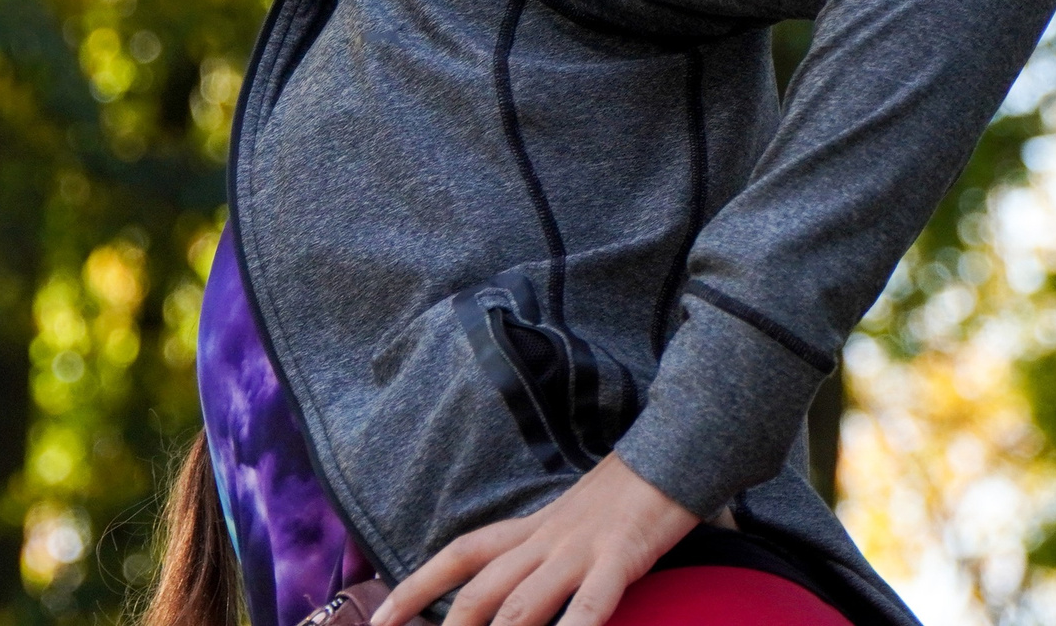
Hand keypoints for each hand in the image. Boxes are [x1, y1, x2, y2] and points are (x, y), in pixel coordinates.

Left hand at [370, 454, 695, 625]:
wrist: (676, 446)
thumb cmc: (631, 493)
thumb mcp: (576, 521)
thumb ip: (549, 552)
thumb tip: (531, 580)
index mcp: (531, 529)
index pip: (459, 555)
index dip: (415, 587)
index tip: (379, 619)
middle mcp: (545, 540)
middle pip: (480, 590)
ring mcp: (580, 549)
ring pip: (523, 605)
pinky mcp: (620, 557)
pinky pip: (591, 604)